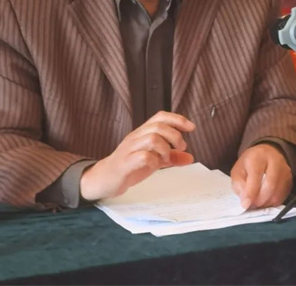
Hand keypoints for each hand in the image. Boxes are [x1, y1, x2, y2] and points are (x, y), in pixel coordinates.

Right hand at [80, 111, 194, 201]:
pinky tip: (154, 166)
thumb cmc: (129, 166)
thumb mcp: (154, 160)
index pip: (160, 117)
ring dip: (165, 148)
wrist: (103, 179)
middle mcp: (136, 137)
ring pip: (151, 138)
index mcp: (142, 133)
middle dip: (174, 135)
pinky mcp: (124, 164)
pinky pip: (142, 156)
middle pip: (158, 126)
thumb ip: (171, 157)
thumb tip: (190, 157)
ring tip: (167, 159)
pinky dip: (153, 161)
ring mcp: (129, 149)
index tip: (192, 127)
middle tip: (180, 148)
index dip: (177, 119)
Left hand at [230, 143, 292, 209]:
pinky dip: (272, 203)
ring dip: (265, 203)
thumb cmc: (250, 163)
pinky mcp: (290, 181)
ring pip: (277, 194)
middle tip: (251, 205)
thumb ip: (239, 184)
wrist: (267, 154)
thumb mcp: (238, 170)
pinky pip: (282, 197)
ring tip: (257, 203)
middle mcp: (275, 161)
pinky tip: (265, 200)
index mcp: (258, 156)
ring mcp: (285, 171)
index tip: (245, 204)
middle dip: (258, 200)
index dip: (250, 192)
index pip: (256, 175)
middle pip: (270, 185)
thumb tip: (245, 200)